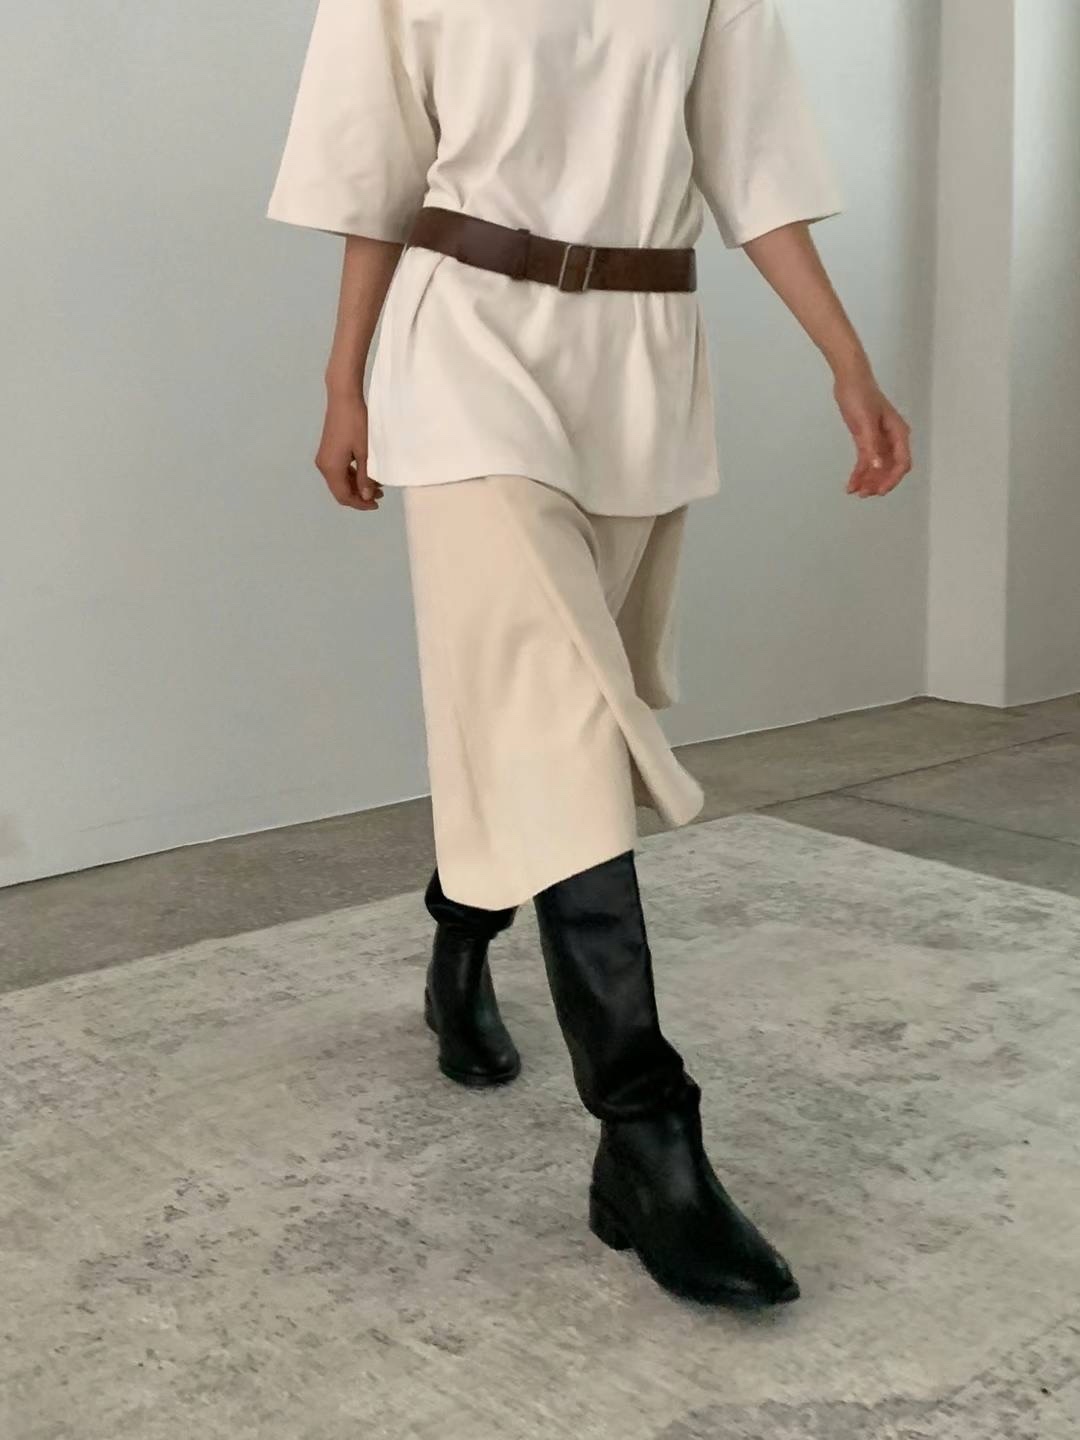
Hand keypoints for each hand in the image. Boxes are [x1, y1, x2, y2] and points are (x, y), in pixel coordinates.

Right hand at [315, 393, 383, 510]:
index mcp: (331, 468)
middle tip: (379, 496)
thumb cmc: (356, 423)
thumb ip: (365, 477)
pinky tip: (365, 472)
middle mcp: (324, 466)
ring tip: (376, 485)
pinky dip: (351, 475)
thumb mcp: (365, 453)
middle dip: (359, 496)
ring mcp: (324, 458)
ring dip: (356, 485)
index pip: (344, 496)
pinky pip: (338, 470)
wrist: (343, 398)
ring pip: (340, 481)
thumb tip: (367, 496)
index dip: (360, 504)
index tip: (376, 504)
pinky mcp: (328, 451)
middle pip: (340, 491)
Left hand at [834, 364, 911, 497]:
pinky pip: (866, 460)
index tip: (879, 491)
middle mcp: (892, 438)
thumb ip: (871, 446)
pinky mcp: (867, 439)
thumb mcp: (864, 422)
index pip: (902, 462)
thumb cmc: (860, 396)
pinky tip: (851, 484)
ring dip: (869, 480)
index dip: (892, 479)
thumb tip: (876, 467)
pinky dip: (860, 472)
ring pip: (878, 467)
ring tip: (856, 492)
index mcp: (898, 433)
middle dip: (879, 482)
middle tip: (864, 494)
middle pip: (890, 468)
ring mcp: (880, 439)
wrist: (849, 379)